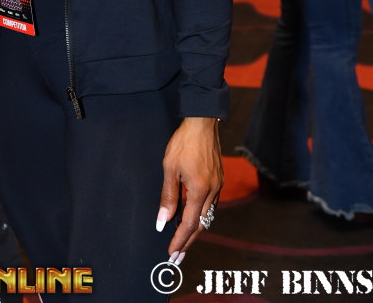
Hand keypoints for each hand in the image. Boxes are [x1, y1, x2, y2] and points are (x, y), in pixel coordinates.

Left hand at [156, 117, 222, 261]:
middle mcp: (212, 191)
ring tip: (182, 241)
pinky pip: (211, 205)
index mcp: (200, 190)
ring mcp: (218, 186)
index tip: (171, 253)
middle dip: (188, 242)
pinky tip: (192, 217)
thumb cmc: (184, 143)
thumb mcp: (170, 168)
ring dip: (195, 230)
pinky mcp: (219, 179)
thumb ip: (168, 196)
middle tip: (177, 257)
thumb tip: (162, 221)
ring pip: (208, 216)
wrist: (202, 123)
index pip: (188, 223)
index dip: (179, 240)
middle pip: (201, 225)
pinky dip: (201, 215)